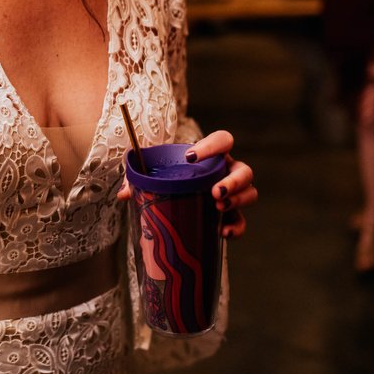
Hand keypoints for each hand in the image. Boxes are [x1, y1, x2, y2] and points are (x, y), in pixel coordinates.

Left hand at [117, 129, 256, 238]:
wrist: (175, 200)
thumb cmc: (167, 179)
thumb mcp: (153, 175)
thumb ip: (137, 179)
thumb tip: (123, 194)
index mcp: (211, 156)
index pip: (222, 140)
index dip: (211, 146)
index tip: (190, 158)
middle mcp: (226, 172)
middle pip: (244, 170)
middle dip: (233, 181)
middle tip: (214, 192)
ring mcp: (232, 194)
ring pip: (250, 192)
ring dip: (238, 199)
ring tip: (218, 207)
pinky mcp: (231, 215)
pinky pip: (242, 221)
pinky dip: (237, 227)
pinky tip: (223, 232)